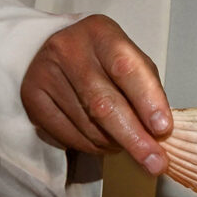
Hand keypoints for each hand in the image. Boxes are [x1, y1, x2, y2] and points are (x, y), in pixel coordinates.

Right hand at [20, 14, 171, 175]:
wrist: (59, 54)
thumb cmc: (104, 62)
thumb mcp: (131, 62)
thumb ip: (148, 92)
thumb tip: (159, 134)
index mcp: (101, 34)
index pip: (126, 69)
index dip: (147, 101)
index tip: (163, 129)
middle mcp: (68, 50)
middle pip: (104, 104)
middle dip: (134, 138)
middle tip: (155, 163)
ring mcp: (46, 74)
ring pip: (88, 127)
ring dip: (114, 144)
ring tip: (125, 143)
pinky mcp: (32, 98)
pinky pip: (69, 137)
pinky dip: (92, 147)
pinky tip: (101, 141)